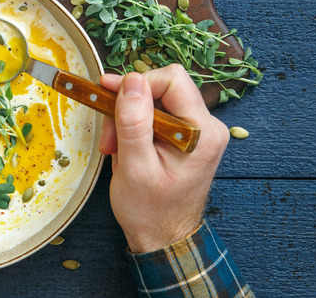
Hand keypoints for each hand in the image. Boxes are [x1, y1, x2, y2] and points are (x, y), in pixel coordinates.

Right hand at [99, 65, 229, 252]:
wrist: (162, 237)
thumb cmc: (150, 211)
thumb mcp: (134, 166)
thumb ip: (133, 121)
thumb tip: (131, 80)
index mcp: (202, 132)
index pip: (172, 79)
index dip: (137, 83)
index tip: (109, 96)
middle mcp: (206, 126)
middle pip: (162, 88)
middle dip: (128, 106)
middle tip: (109, 135)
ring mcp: (197, 131)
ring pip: (155, 101)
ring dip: (127, 119)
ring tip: (114, 148)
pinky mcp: (185, 137)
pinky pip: (156, 116)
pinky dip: (134, 127)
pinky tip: (125, 148)